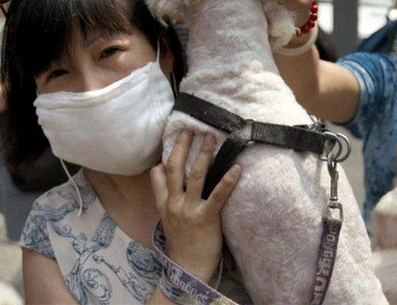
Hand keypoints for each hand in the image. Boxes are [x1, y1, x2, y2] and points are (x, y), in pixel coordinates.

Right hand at [150, 130, 240, 282]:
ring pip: (195, 176)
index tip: (174, 136)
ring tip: (211, 138)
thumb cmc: (183, 242)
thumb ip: (164, 195)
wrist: (188, 268)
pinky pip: (218, 195)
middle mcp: (175, 204)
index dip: (166, 155)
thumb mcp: (167, 218)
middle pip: (175, 169)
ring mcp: (189, 210)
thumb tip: (161, 171)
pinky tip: (237, 168)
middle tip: (190, 128)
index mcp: (165, 204)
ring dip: (204, 155)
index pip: (160, 175)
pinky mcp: (206, 218)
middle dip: (182, 147)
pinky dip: (228, 180)